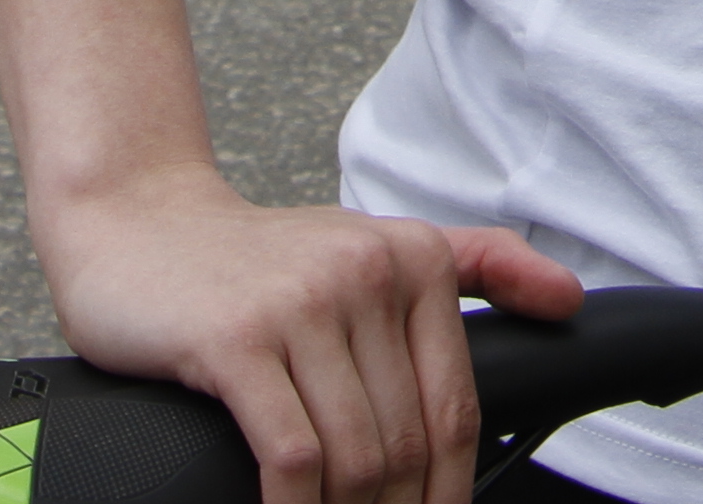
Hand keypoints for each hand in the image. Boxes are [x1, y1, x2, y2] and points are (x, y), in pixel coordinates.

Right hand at [35, 167, 580, 503]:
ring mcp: (301, 305)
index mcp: (412, 257)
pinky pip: (292, 457)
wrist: (133, 225)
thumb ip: (475, 264)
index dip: (448, 491)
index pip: (455, 407)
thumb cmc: (254, 261)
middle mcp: (366, 273)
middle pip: (407, 443)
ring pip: (357, 457)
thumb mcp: (370, 244)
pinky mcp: (236, 340)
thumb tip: (570, 300)